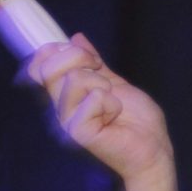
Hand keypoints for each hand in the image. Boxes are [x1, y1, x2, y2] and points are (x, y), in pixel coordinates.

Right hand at [29, 37, 173, 188]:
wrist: (154, 151)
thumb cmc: (138, 124)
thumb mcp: (114, 83)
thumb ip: (94, 63)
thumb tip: (76, 38)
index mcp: (64, 97)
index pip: (37, 66)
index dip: (56, 52)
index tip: (88, 59)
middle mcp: (60, 109)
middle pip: (47, 68)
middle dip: (79, 58)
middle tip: (102, 75)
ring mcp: (68, 122)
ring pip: (74, 79)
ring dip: (102, 85)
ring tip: (113, 105)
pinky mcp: (80, 133)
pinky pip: (94, 99)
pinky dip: (111, 103)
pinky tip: (115, 118)